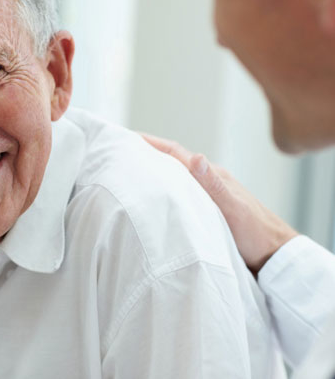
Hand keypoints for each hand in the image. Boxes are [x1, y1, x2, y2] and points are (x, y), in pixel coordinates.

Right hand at [142, 134, 298, 272]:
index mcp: (212, 176)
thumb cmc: (256, 234)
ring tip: (130, 173)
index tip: (127, 138)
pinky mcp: (206, 210)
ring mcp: (207, 195)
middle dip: (147, 154)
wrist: (274, 257)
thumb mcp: (233, 209)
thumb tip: (196, 157)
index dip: (151, 143)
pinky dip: (164, 190)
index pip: (175, 153)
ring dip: (154, 171)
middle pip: (172, 161)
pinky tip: (154, 198)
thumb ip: (214, 185)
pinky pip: (180, 193)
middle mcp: (207, 181)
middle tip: (121, 153)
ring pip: (175, 177)